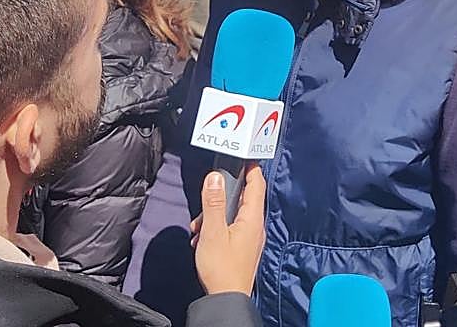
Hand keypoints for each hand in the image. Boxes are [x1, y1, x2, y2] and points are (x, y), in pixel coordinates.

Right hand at [191, 164, 265, 295]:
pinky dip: (217, 228)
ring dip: (215, 216)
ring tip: (200, 228)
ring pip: (233, 215)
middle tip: (206, 200)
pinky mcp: (243, 248)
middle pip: (242, 199)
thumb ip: (213, 203)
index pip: (256, 185)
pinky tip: (202, 238)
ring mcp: (250, 238)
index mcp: (252, 219)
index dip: (250, 169)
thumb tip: (215, 177)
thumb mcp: (213, 231)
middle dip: (222, 197)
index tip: (241, 157)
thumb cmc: (221, 268)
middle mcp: (255, 227)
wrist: (226, 299)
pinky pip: (231, 228)